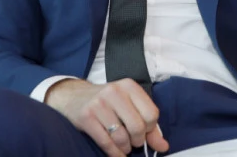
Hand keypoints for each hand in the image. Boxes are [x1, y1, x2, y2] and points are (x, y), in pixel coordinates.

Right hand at [45, 78, 168, 156]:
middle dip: (138, 140)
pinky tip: (116, 154)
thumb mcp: (129, 106)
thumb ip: (149, 126)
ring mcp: (99, 103)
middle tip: (133, 142)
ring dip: (125, 148)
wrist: (73, 96)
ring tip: (123, 146)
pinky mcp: (86, 117)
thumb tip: (164, 146)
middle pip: (138, 126)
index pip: (152, 114)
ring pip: (122, 137)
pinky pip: (106, 142)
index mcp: (129, 86)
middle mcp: (114, 92)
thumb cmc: (107, 103)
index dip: (150, 129)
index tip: (143, 131)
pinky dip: (114, 153)